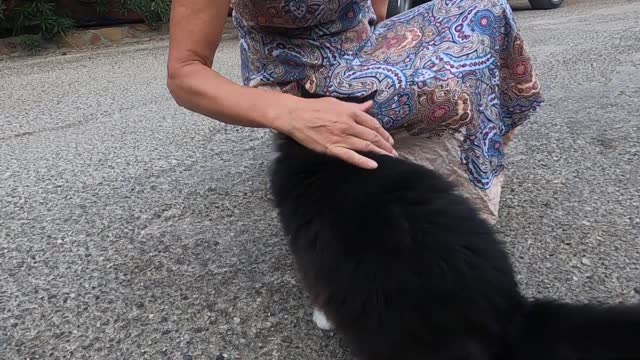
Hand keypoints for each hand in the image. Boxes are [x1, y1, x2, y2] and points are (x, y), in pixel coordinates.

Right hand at [276, 95, 396, 168]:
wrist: (295, 115)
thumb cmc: (314, 107)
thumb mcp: (336, 103)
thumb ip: (354, 106)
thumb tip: (369, 105)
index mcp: (350, 113)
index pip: (373, 124)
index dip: (383, 133)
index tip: (389, 140)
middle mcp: (349, 125)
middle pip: (372, 136)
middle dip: (385, 145)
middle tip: (394, 153)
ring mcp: (341, 137)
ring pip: (365, 146)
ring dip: (380, 153)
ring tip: (390, 159)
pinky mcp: (332, 148)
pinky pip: (350, 156)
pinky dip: (363, 162)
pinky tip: (373, 165)